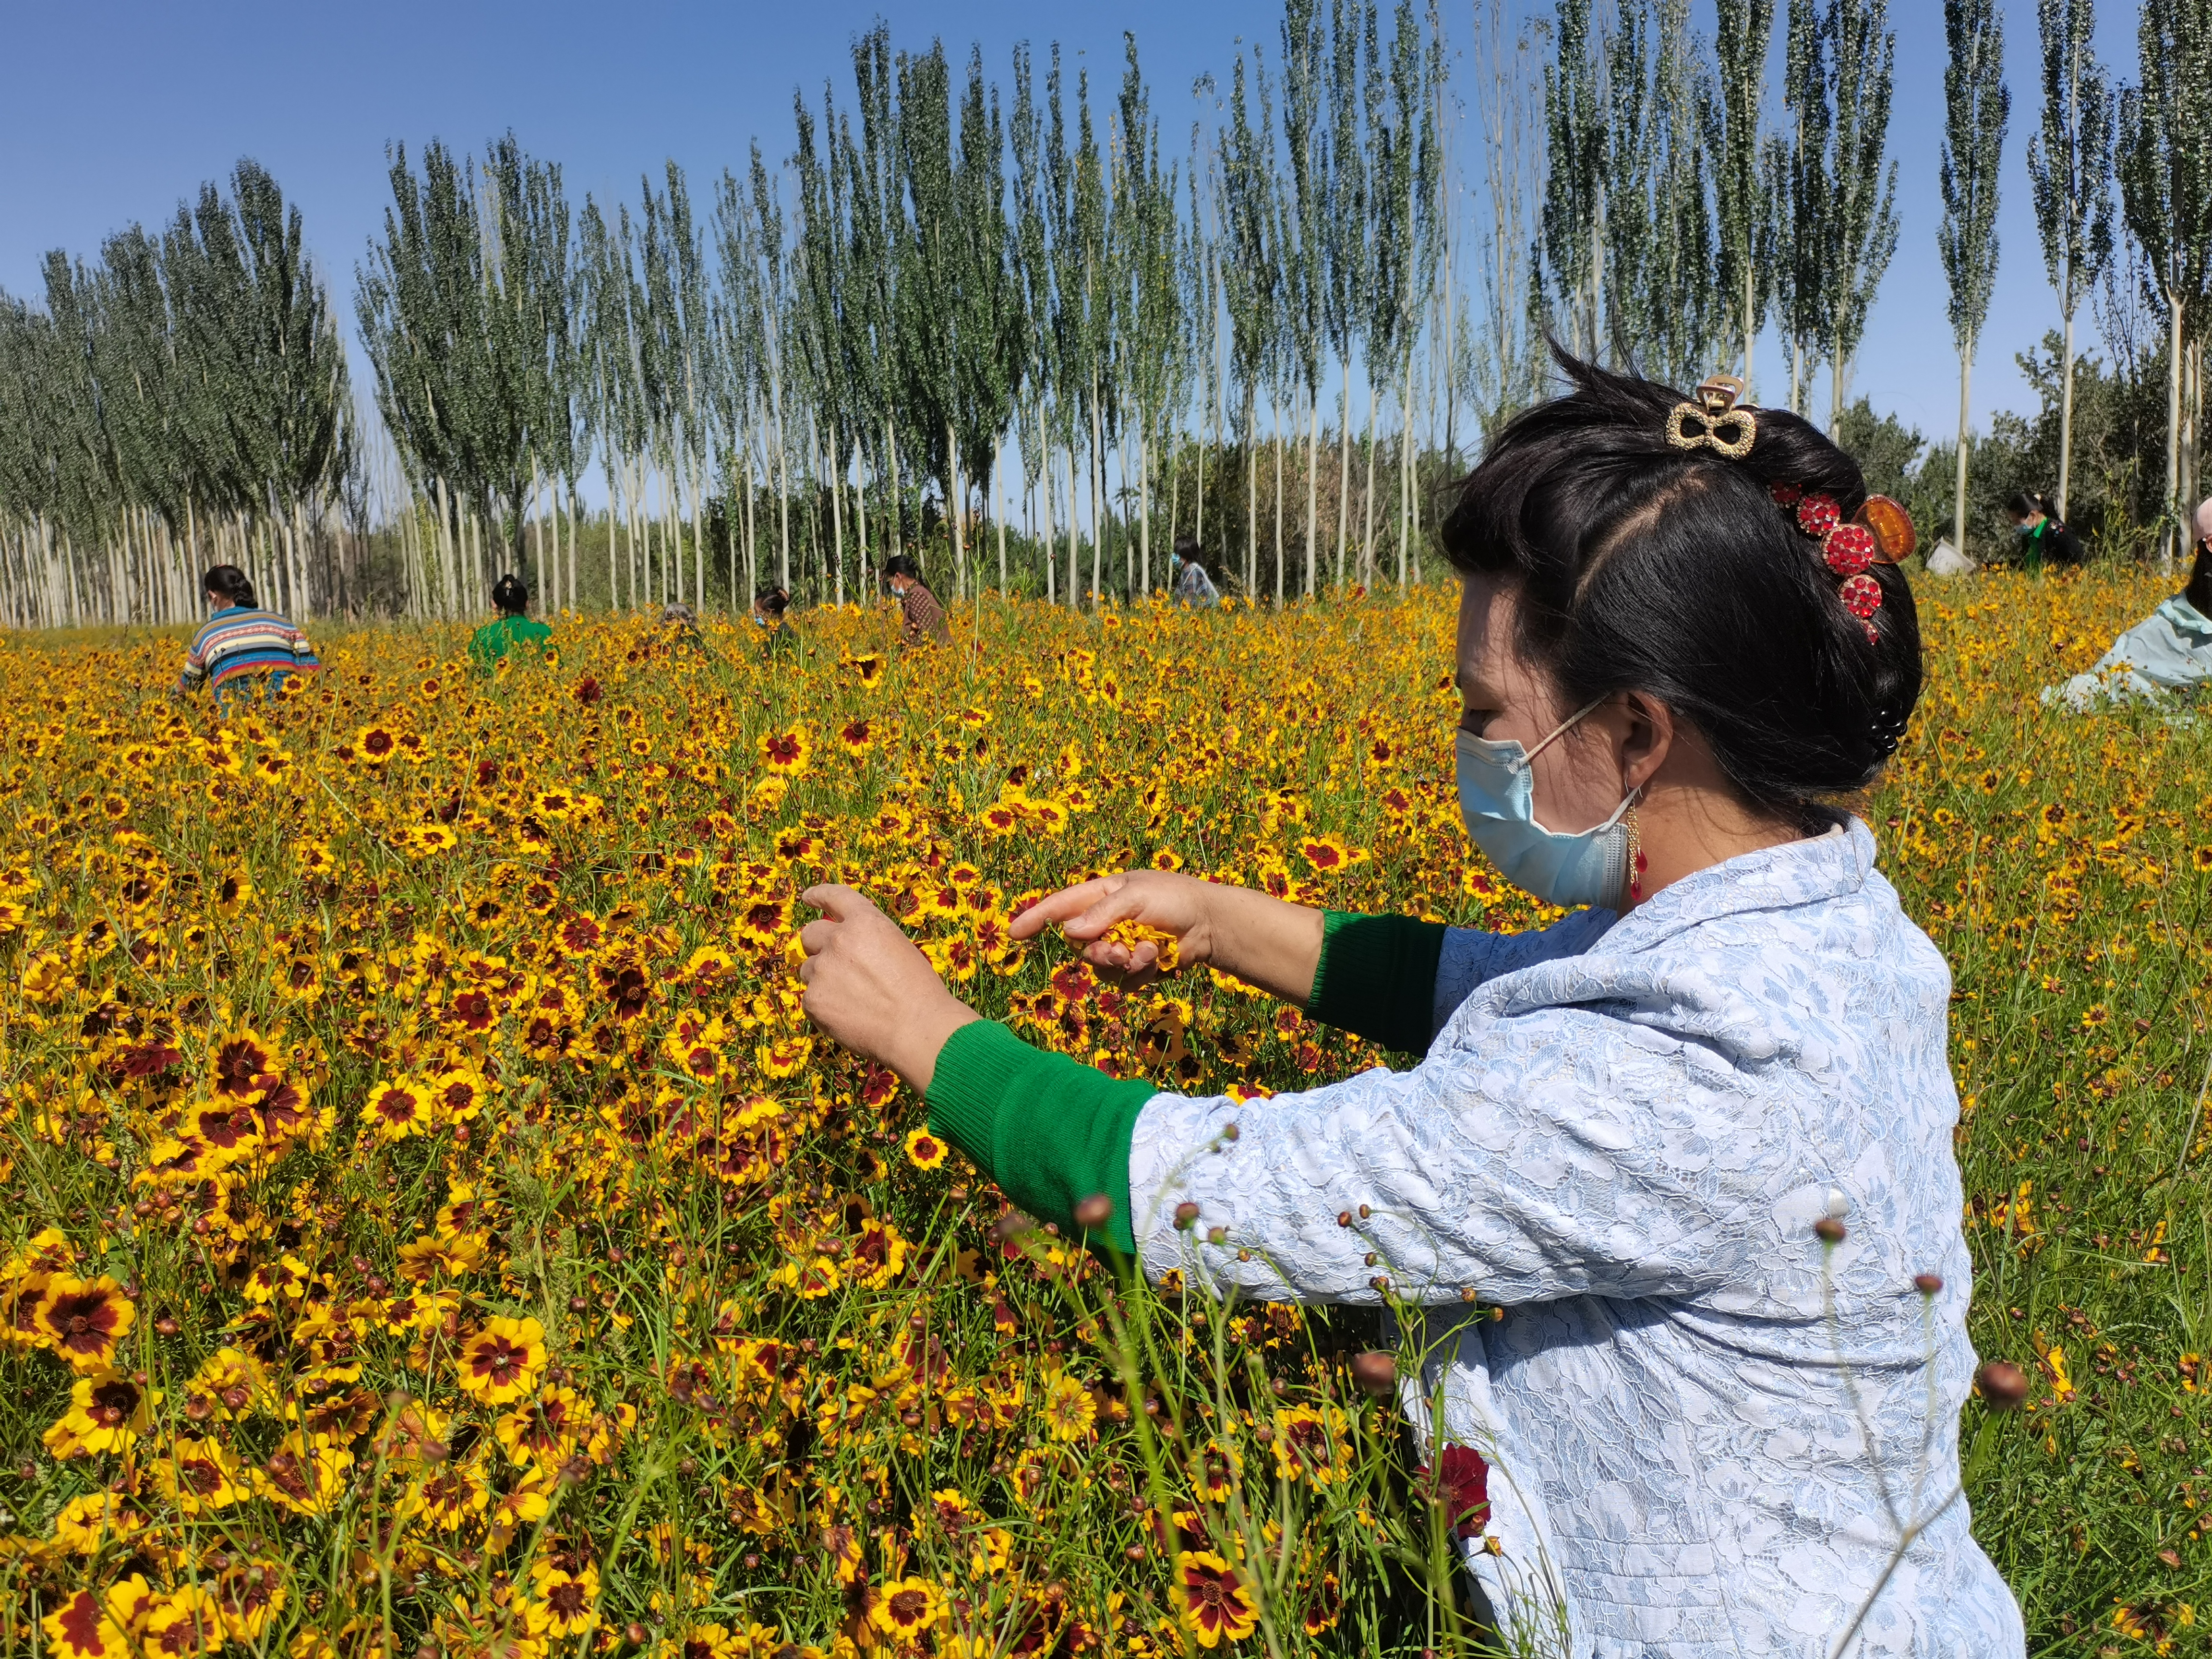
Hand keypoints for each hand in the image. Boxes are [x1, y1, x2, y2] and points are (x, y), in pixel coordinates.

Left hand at [797, 885, 977, 1091]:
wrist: (916, 1028)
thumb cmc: (919, 991)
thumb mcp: (898, 948)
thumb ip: (868, 940)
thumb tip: (844, 949)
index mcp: (865, 922)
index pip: (834, 896)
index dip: (818, 895)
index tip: (809, 898)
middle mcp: (838, 940)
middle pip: (810, 934)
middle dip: (818, 946)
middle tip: (833, 964)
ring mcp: (822, 970)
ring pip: (809, 970)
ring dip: (823, 979)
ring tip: (853, 1000)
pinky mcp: (813, 1000)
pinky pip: (811, 999)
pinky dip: (824, 1007)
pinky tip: (849, 1017)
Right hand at [1010, 870, 1220, 983]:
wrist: (1210, 924)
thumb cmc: (1175, 899)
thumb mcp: (1137, 897)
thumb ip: (1102, 914)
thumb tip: (1069, 933)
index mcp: (1100, 896)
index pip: (1059, 908)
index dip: (1035, 919)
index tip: (1013, 933)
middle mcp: (1105, 923)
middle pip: (1081, 948)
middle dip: (1100, 953)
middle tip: (1120, 952)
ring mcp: (1120, 946)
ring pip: (1101, 969)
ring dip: (1125, 964)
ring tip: (1150, 951)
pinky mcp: (1135, 968)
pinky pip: (1122, 982)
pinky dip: (1139, 974)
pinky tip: (1158, 960)